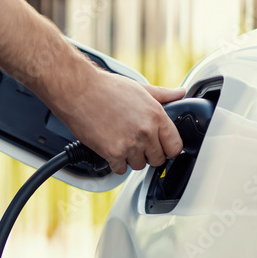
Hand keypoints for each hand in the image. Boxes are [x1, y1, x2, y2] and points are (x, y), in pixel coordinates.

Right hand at [53, 71, 184, 174]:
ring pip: (139, 165)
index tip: (161, 147)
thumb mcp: (139, 88)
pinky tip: (110, 149)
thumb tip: (180, 93)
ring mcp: (130, 144)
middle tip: (136, 143)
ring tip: (120, 143)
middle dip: (148, 154)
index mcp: (156, 115)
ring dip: (131, 158)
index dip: (168, 148)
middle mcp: (146, 131)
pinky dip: (115, 163)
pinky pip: (121, 169)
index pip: (175, 146)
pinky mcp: (113, 153)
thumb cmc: (104, 88)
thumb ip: (163, 94)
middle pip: (158, 159)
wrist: (77, 91)